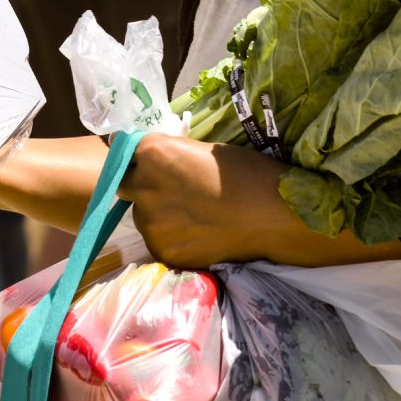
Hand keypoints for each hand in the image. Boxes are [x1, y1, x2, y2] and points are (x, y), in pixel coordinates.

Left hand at [117, 135, 281, 269]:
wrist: (274, 215)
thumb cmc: (246, 171)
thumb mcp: (205, 150)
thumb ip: (173, 155)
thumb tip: (159, 162)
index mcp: (153, 155)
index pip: (127, 152)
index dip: (141, 158)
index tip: (151, 163)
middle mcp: (143, 188)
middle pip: (128, 185)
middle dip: (145, 185)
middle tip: (175, 190)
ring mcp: (150, 224)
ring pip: (144, 215)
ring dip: (159, 213)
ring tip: (194, 215)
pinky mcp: (163, 251)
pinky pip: (159, 239)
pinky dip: (173, 236)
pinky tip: (199, 233)